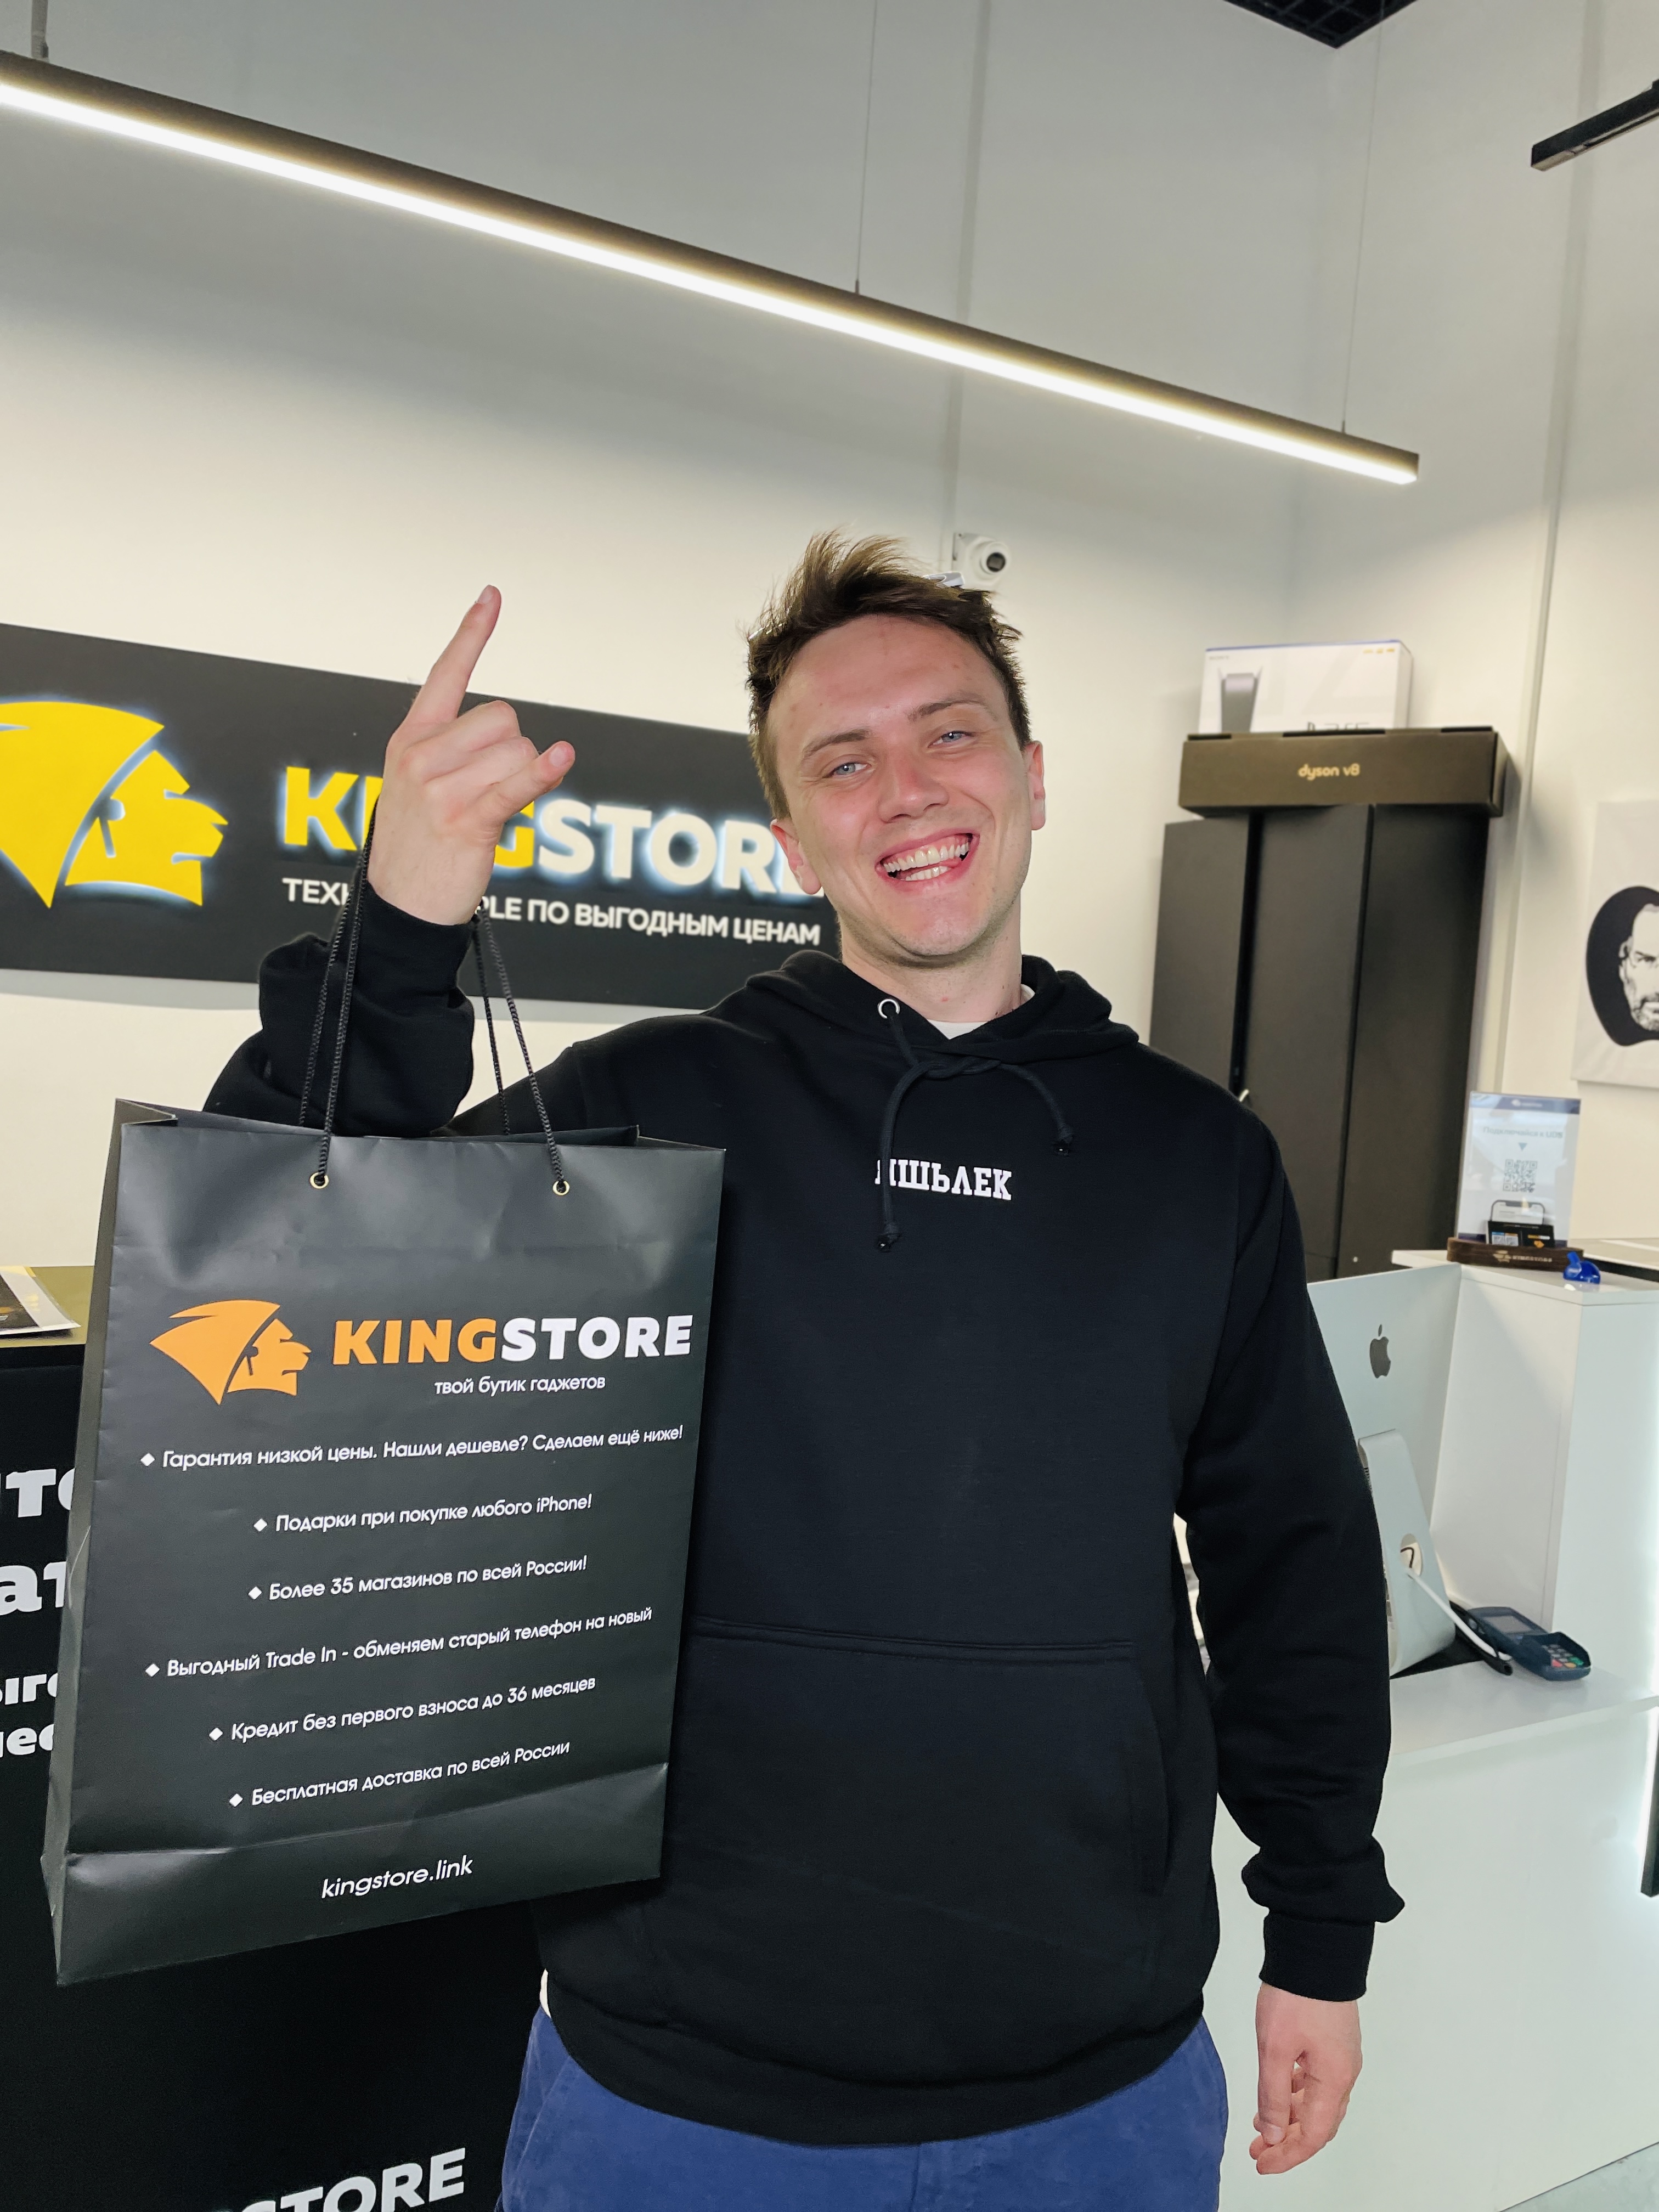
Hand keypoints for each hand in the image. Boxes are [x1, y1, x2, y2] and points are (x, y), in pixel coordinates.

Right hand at [367, 587, 573, 925]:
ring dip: (521, 780)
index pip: (446, 673)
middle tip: (487, 791)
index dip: (472, 634)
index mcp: (410, 740)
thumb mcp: (420, 787)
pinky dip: (543, 772)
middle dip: (511, 751)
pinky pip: (515, 784)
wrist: (399, 907)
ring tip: (489, 813)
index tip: (492, 595)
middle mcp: (421, 755)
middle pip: (502, 717)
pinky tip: (562, 757)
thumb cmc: (417, 849)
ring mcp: (440, 787)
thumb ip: (453, 752)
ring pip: (517, 750)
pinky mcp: (467, 819)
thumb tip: (515, 737)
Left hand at [1249, 1985, 1360, 2175]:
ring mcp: (1340, 2056)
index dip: (1287, 2155)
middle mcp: (1344, 2073)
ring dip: (1290, 2117)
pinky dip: (1295, 2094)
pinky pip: (1315, 2081)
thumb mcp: (1275, 2048)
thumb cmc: (1297, 1997)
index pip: (1313, 2135)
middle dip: (1288, 2141)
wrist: (1316, 1947)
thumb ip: (1272, 2094)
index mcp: (1334, 2080)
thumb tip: (1272, 2133)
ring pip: (1316, 2103)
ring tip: (1260, 2126)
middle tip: (1258, 2151)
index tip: (1261, 2163)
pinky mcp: (1332, 2040)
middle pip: (1318, 2123)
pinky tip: (1276, 2093)